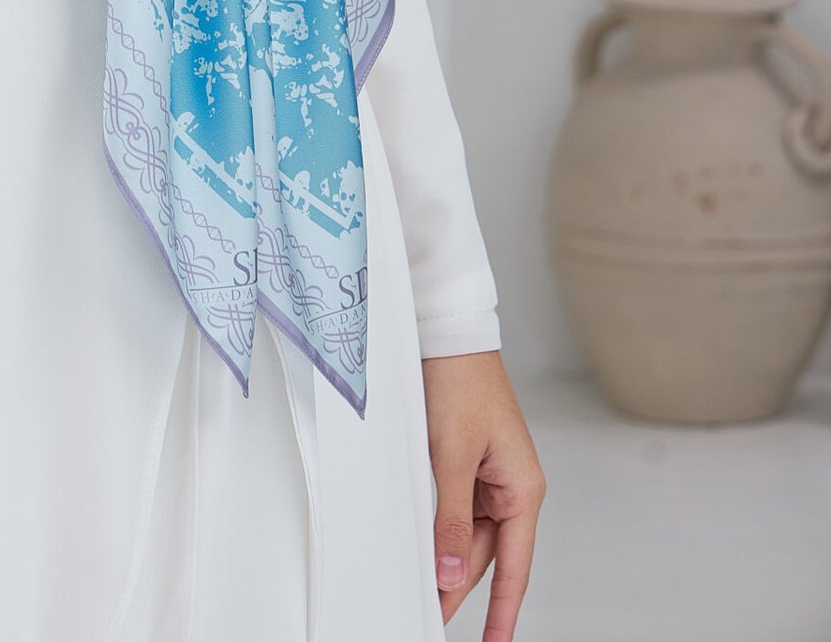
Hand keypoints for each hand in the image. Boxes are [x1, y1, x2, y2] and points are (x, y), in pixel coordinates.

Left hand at [420, 349, 545, 637]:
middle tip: (430, 616)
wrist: (447, 331)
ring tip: (421, 589)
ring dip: (446, 557)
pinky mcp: (466, 462)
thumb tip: (453, 572)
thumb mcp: (452, 454)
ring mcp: (488, 475)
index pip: (516, 567)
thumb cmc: (460, 380)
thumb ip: (452, 517)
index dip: (505, 612)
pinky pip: (455, 508)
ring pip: (468, 533)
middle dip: (460, 586)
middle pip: (488, 554)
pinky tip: (422, 545)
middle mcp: (510, 485)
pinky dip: (439, 528)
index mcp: (523, 487)